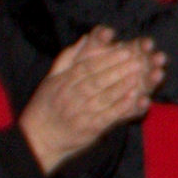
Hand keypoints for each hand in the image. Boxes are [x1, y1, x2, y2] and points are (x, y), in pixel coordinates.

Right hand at [21, 27, 161, 166]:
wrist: (39, 139)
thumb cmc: (45, 106)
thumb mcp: (51, 79)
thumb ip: (68, 58)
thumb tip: (85, 38)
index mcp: (63, 82)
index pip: (87, 67)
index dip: (107, 58)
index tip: (124, 50)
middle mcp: (71, 97)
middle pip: (97, 80)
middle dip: (119, 69)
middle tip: (137, 59)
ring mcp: (81, 114)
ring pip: (104, 97)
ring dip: (122, 86)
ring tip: (138, 75)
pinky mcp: (89, 129)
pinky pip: (107, 116)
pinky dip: (120, 107)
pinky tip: (133, 99)